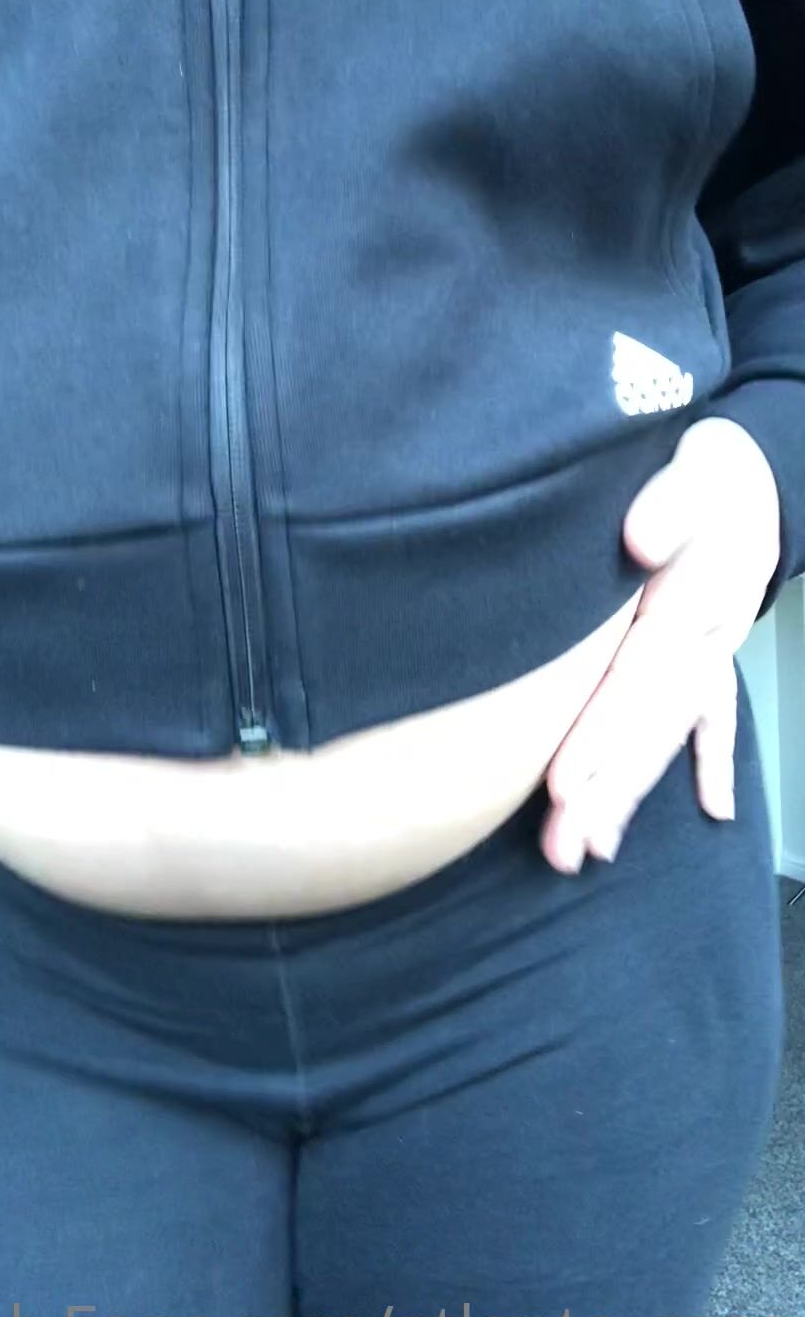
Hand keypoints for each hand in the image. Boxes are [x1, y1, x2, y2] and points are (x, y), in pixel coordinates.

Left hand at [541, 416, 780, 873]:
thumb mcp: (693, 471)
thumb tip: (638, 540)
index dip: (602, 733)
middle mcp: (706, 639)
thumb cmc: (707, 471)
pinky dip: (711, 760)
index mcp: (693, 602)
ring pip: (668, 731)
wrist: (752, 467)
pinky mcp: (712, 650)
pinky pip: (714, 714)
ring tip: (593, 849)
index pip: (639, 680)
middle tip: (565, 849)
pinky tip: (716, 810)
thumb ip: (667, 502)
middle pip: (650, 724)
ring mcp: (713, 651)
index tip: (563, 782)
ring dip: (631, 791)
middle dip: (609, 790)